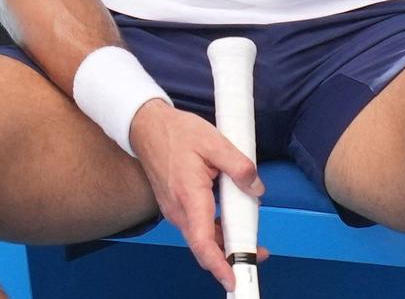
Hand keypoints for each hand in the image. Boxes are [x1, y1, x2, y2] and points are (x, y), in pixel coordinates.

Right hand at [128, 99, 267, 289]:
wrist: (146, 126)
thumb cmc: (176, 132)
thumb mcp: (214, 141)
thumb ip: (239, 166)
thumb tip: (256, 188)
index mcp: (189, 196)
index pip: (202, 241)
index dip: (218, 264)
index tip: (233, 278)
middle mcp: (178, 210)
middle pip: (204, 245)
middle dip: (230, 256)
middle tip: (258, 253)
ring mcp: (174, 210)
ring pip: (201, 237)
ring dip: (223, 243)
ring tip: (249, 239)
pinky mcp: (174, 206)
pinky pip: (196, 226)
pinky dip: (213, 231)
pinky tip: (229, 221)